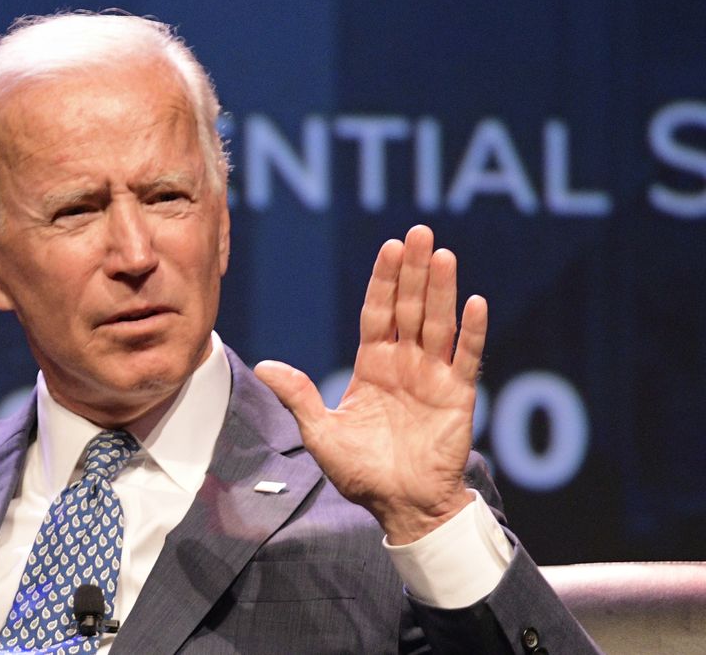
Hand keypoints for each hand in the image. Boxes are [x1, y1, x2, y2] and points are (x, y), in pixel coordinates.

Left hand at [255, 225, 486, 543]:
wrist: (401, 507)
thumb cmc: (361, 473)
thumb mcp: (321, 433)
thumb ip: (299, 396)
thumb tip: (264, 366)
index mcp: (373, 366)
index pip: (378, 312)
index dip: (384, 281)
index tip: (390, 247)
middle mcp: (404, 364)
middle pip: (409, 307)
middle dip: (414, 271)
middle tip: (420, 233)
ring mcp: (432, 377)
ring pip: (438, 323)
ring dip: (442, 290)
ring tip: (444, 255)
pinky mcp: (457, 396)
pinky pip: (466, 358)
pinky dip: (472, 331)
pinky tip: (474, 302)